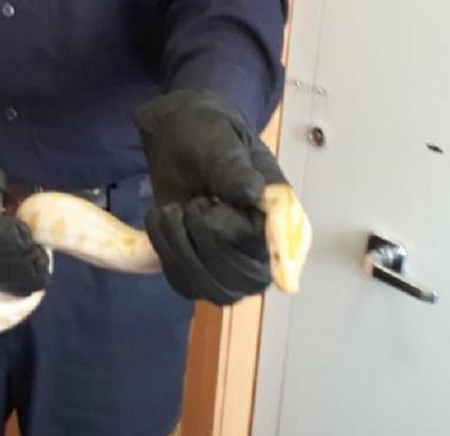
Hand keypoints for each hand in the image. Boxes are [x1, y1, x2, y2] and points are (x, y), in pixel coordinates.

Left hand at [135, 89, 287, 304]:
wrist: (177, 141)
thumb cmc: (205, 135)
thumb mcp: (218, 142)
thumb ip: (233, 169)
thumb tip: (253, 194)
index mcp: (279, 206)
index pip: (287, 236)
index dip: (284, 257)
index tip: (287, 283)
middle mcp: (263, 241)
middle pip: (247, 272)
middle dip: (209, 238)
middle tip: (195, 200)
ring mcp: (232, 263)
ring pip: (216, 287)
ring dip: (182, 248)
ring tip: (174, 210)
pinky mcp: (201, 271)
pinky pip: (186, 284)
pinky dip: (165, 254)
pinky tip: (162, 222)